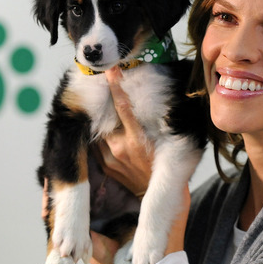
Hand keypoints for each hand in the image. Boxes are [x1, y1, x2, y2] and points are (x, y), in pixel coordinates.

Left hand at [95, 66, 153, 196]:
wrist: (155, 192)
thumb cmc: (164, 163)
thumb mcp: (164, 141)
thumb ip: (152, 122)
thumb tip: (147, 99)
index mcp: (138, 139)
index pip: (124, 107)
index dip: (117, 87)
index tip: (111, 71)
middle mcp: (121, 148)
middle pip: (108, 117)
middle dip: (106, 104)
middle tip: (104, 88)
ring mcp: (110, 157)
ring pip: (100, 131)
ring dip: (101, 121)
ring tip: (104, 113)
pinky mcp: (105, 165)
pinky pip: (97, 145)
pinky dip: (100, 136)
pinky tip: (105, 132)